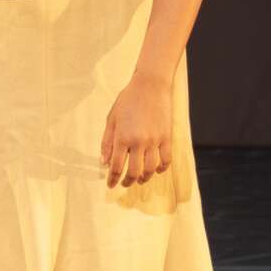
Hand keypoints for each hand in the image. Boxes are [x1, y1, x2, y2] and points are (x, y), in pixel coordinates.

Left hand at [100, 72, 173, 187]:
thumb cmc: (128, 100)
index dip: (113, 179)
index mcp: (122, 137)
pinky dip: (161, 168)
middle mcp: (138, 141)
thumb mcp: (112, 119)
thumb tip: (104, 163)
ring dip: (144, 178)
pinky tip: (157, 170)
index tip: (111, 185)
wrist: (150, 85)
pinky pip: (166, 160)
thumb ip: (107, 142)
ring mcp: (154, 140)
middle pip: (134, 172)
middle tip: (125, 183)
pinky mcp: (166, 137)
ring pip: (150, 169)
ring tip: (140, 179)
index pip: (116, 166)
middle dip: (128, 181)